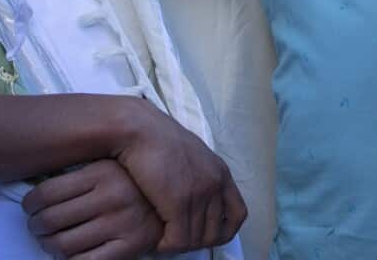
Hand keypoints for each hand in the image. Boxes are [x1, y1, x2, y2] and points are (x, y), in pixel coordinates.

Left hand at [23, 160, 163, 259]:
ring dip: (49, 245)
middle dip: (36, 227)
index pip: (47, 193)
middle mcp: (112, 196)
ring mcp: (121, 223)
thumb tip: (38, 187)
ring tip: (50, 241)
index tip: (30, 207)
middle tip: (38, 226)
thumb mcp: (108, 165)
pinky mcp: (130, 246)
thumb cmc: (133, 181)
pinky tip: (69, 254)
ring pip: (63, 244)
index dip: (30, 204)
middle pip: (51, 220)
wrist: (173, 197)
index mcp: (102, 172)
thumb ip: (80, 172)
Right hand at [112, 97, 246, 252]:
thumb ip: (200, 177)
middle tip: (175, 240)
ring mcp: (199, 193)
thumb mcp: (190, 156)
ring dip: (178, 245)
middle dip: (195, 242)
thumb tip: (196, 202)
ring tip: (163, 240)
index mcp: (220, 172)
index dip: (224, 231)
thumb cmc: (155, 141)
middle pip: (215, 233)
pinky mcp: (179, 202)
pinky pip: (178, 240)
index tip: (204, 235)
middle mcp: (215, 184)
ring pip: (195, 240)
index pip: (238, 215)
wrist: (138, 130)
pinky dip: (166, 246)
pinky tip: (155, 241)